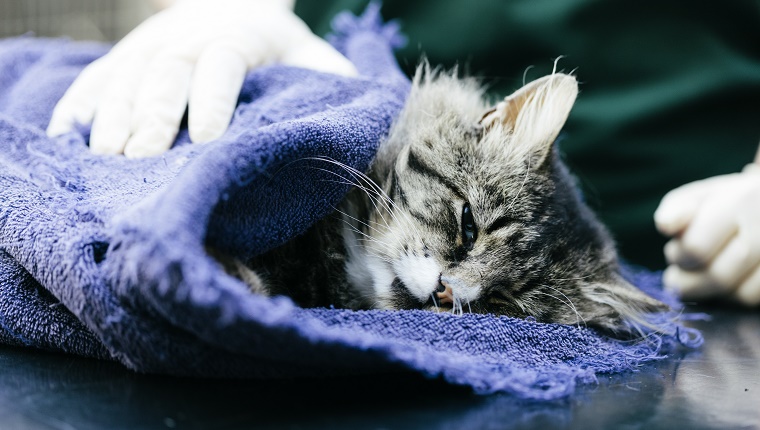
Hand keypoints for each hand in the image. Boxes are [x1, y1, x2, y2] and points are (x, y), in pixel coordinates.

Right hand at [47, 0, 356, 157]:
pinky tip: (66, 138)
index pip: (222, 65)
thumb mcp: (315, 60)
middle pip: (165, 73)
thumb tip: (366, 115)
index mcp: (237, 38)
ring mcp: (148, 47)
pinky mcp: (123, 60)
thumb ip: (335, 82)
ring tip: (106, 160)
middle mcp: (186, 38)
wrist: (236, 9)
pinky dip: (77, 106)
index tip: (207, 140)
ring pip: (125, 78)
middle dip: (153, 118)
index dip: (213, 100)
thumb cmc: (283, 54)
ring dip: (113, 118)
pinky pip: (93, 80)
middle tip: (144, 161)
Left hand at [654, 164, 759, 305]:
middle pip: (719, 278)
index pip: (696, 248)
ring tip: (706, 278)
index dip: (679, 258)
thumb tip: (665, 227)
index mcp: (740, 201)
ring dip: (717, 294)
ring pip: (743, 295)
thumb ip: (676, 209)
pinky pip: (759, 298)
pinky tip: (730, 284)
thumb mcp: (701, 196)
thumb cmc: (732, 201)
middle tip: (677, 279)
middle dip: (690, 284)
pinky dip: (740, 297)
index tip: (676, 254)